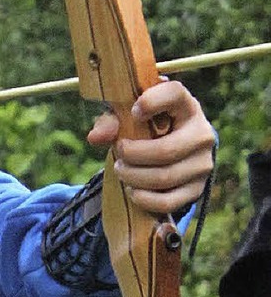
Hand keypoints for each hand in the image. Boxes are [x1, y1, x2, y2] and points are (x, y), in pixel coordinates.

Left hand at [86, 80, 214, 214]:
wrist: (172, 153)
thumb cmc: (147, 128)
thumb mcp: (128, 118)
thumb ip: (111, 122)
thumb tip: (95, 138)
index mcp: (185, 106)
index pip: (175, 94)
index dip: (151, 102)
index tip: (134, 112)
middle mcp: (201, 133)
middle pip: (165, 151)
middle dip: (132, 155)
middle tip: (118, 153)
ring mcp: (202, 164)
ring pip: (164, 178)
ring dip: (134, 177)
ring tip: (121, 171)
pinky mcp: (196, 189)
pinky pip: (168, 202)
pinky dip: (144, 199)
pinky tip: (133, 191)